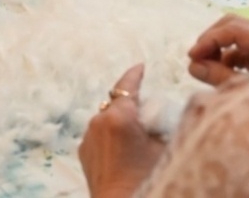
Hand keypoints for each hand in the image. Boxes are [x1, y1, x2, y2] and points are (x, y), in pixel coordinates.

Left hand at [79, 64, 166, 197]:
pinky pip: (99, 135)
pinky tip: (123, 150)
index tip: (141, 67)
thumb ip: (162, 126)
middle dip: (131, 104)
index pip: (127, 85)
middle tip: (149, 113)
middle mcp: (98, 121)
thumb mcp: (165, 148)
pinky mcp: (83, 152)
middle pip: (117, 102)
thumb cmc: (147, 180)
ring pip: (106, 118)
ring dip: (120, 121)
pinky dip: (110, 135)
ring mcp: (88, 137)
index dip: (135, 74)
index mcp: (119, 116)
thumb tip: (162, 117)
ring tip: (136, 136)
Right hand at [186, 15, 248, 84]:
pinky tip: (221, 72)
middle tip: (196, 59)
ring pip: (237, 33)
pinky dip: (228, 55)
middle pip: (234, 24)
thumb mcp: (247, 92)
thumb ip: (219, 77)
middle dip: (211, 39)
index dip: (208, 40)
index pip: (234, 29)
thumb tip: (193, 65)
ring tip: (206, 68)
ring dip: (218, 47)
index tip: (192, 56)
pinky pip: (244, 46)